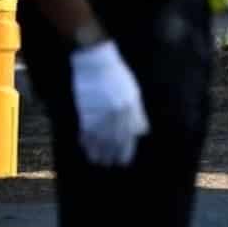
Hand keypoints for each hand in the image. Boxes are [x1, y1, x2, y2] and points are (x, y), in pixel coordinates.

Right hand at [69, 40, 148, 166]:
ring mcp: (101, 112)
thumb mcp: (133, 93)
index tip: (124, 161)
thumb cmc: (117, 75)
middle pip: (116, 140)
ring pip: (100, 138)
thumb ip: (137, 113)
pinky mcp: (86, 110)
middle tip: (111, 165)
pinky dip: (86, 140)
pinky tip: (85, 148)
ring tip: (98, 161)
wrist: (96, 61)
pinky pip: (86, 130)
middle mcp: (118, 113)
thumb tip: (142, 131)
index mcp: (131, 108)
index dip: (127, 150)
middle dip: (114, 154)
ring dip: (99, 151)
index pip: (130, 136)